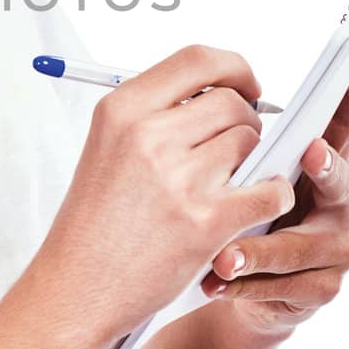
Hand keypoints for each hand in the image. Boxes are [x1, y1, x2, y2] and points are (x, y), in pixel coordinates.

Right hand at [36, 43, 295, 348]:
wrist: (76, 288)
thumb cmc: (94, 222)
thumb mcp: (108, 148)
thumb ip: (157, 115)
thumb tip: (222, 93)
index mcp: (122, 110)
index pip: (198, 59)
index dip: (235, 68)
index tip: (247, 86)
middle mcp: (148, 135)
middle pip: (232, 102)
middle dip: (246, 123)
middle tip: (237, 149)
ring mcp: (178, 178)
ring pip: (251, 142)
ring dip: (254, 162)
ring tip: (231, 185)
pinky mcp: (205, 221)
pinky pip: (270, 190)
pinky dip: (273, 196)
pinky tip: (255, 207)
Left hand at [198, 54, 348, 335]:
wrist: (248, 284)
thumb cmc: (248, 212)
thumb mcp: (248, 175)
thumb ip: (250, 148)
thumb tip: (219, 103)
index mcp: (327, 161)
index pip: (347, 121)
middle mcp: (344, 200)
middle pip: (341, 181)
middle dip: (326, 167)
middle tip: (310, 152)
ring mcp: (339, 246)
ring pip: (301, 245)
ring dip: (259, 249)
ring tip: (223, 256)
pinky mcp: (323, 286)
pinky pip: (285, 286)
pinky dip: (246, 284)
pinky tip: (217, 282)